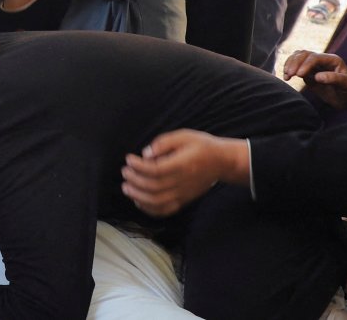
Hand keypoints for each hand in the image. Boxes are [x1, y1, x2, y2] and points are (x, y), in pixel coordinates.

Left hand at [120, 129, 248, 217]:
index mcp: (183, 164)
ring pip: (157, 202)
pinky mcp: (184, 200)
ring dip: (138, 196)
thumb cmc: (202, 146)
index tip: (129, 159)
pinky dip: (149, 209)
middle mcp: (183, 182)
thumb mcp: (184, 136)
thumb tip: (146, 153)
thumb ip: (164, 142)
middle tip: (125, 172)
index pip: (156, 170)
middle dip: (135, 180)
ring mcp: (184, 194)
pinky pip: (165, 210)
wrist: (222, 162)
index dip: (138, 166)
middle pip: (153, 187)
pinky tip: (138, 201)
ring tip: (126, 187)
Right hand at [281, 50, 346, 110]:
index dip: (306, 64)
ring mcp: (314, 66)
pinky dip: (289, 69)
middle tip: (289, 75)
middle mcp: (322, 60)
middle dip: (295, 63)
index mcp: (332, 60)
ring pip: (298, 57)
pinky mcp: (309, 73)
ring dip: (290, 64)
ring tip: (286, 76)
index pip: (315, 57)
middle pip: (304, 54)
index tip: (299, 75)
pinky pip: (296, 66)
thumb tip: (317, 76)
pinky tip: (287, 76)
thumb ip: (334, 79)